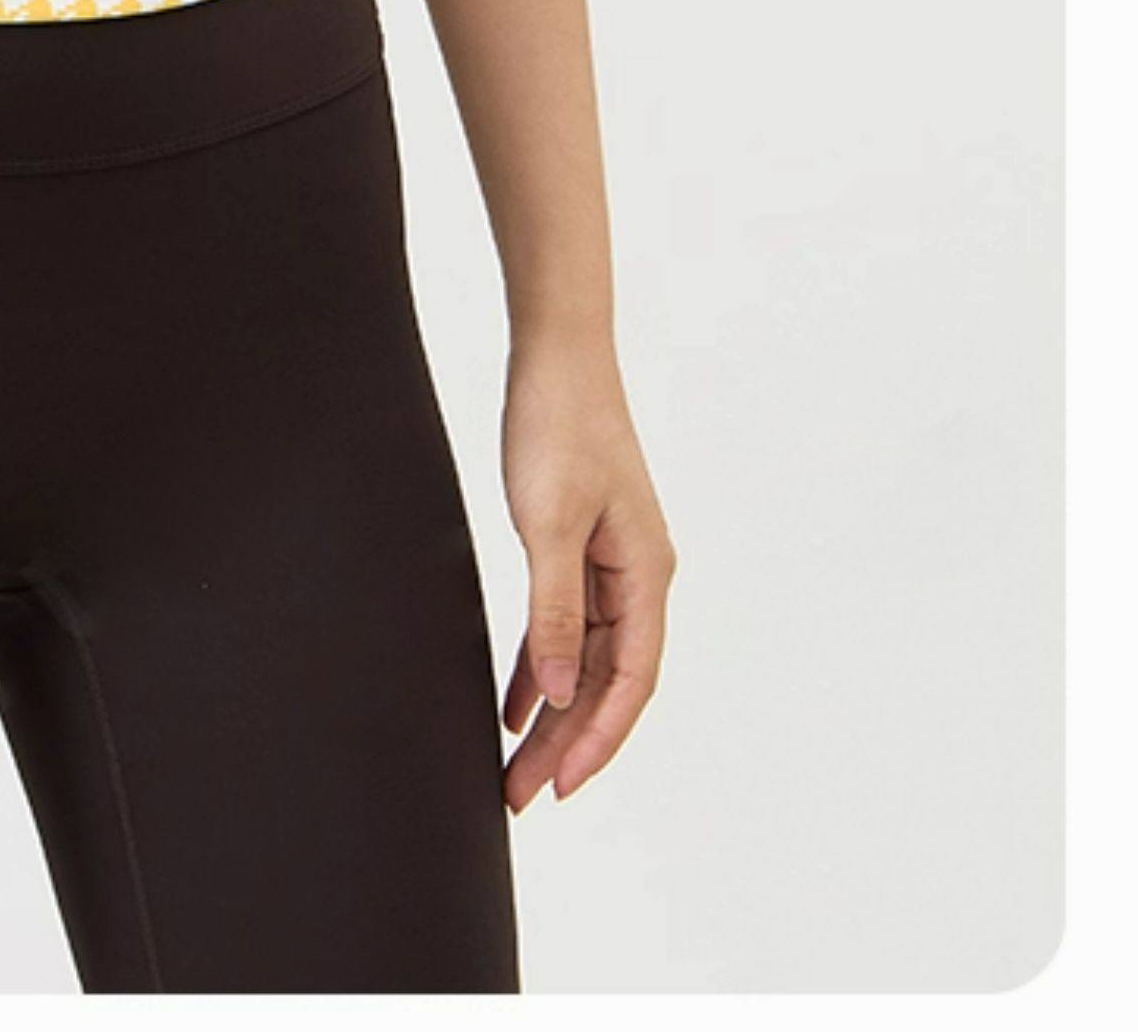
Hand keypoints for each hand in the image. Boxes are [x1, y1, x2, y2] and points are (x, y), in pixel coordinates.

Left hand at [497, 346, 675, 812]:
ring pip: (583, 664)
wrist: (556, 362)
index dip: (597, 740)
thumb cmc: (558, 430)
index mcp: (647, 576)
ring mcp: (610, 569)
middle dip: (566, 744)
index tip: (561, 787)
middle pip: (606, 684)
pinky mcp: (578, 554)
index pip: (629, 683)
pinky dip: (539, 671)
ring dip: (551, 718)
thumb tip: (562, 693)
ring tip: (514, 770)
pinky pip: (563, 632)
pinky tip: (513, 708)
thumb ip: (555, 612)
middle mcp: (637, 580)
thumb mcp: (549, 525)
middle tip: (520, 798)